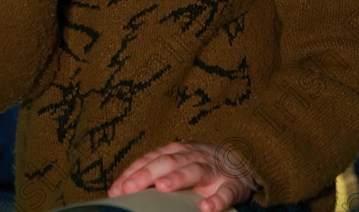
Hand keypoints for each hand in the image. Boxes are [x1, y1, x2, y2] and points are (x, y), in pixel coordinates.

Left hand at [107, 142, 256, 211]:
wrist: (242, 163)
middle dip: (147, 174)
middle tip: (129, 188)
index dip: (133, 172)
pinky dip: (217, 199)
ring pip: (195, 171)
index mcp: (178, 152)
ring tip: (162, 188)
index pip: (151, 158)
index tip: (115, 190)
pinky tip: (206, 208)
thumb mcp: (179, 165)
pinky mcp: (233, 184)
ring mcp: (214, 169)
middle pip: (168, 161)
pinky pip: (226, 191)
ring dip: (178, 178)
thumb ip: (156, 174)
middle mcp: (194, 156)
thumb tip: (121, 191)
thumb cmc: (201, 168)